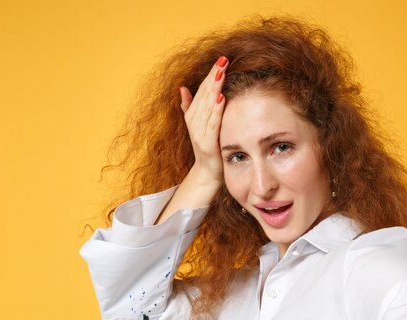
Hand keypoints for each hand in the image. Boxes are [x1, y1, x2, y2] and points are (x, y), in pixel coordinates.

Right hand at [181, 55, 228, 186]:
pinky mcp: (207, 143)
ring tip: (221, 72)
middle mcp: (194, 122)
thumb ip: (189, 107)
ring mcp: (199, 132)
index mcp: (192, 115)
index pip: (202, 90)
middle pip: (205, 95)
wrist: (208, 173)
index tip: (221, 59)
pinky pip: (213, 124)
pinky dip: (216, 111)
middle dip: (214, 76)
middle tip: (223, 60)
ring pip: (208, 106)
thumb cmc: (209, 148)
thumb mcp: (200, 126)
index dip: (210, 74)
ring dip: (215, 88)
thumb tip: (183, 88)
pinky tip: (222, 98)